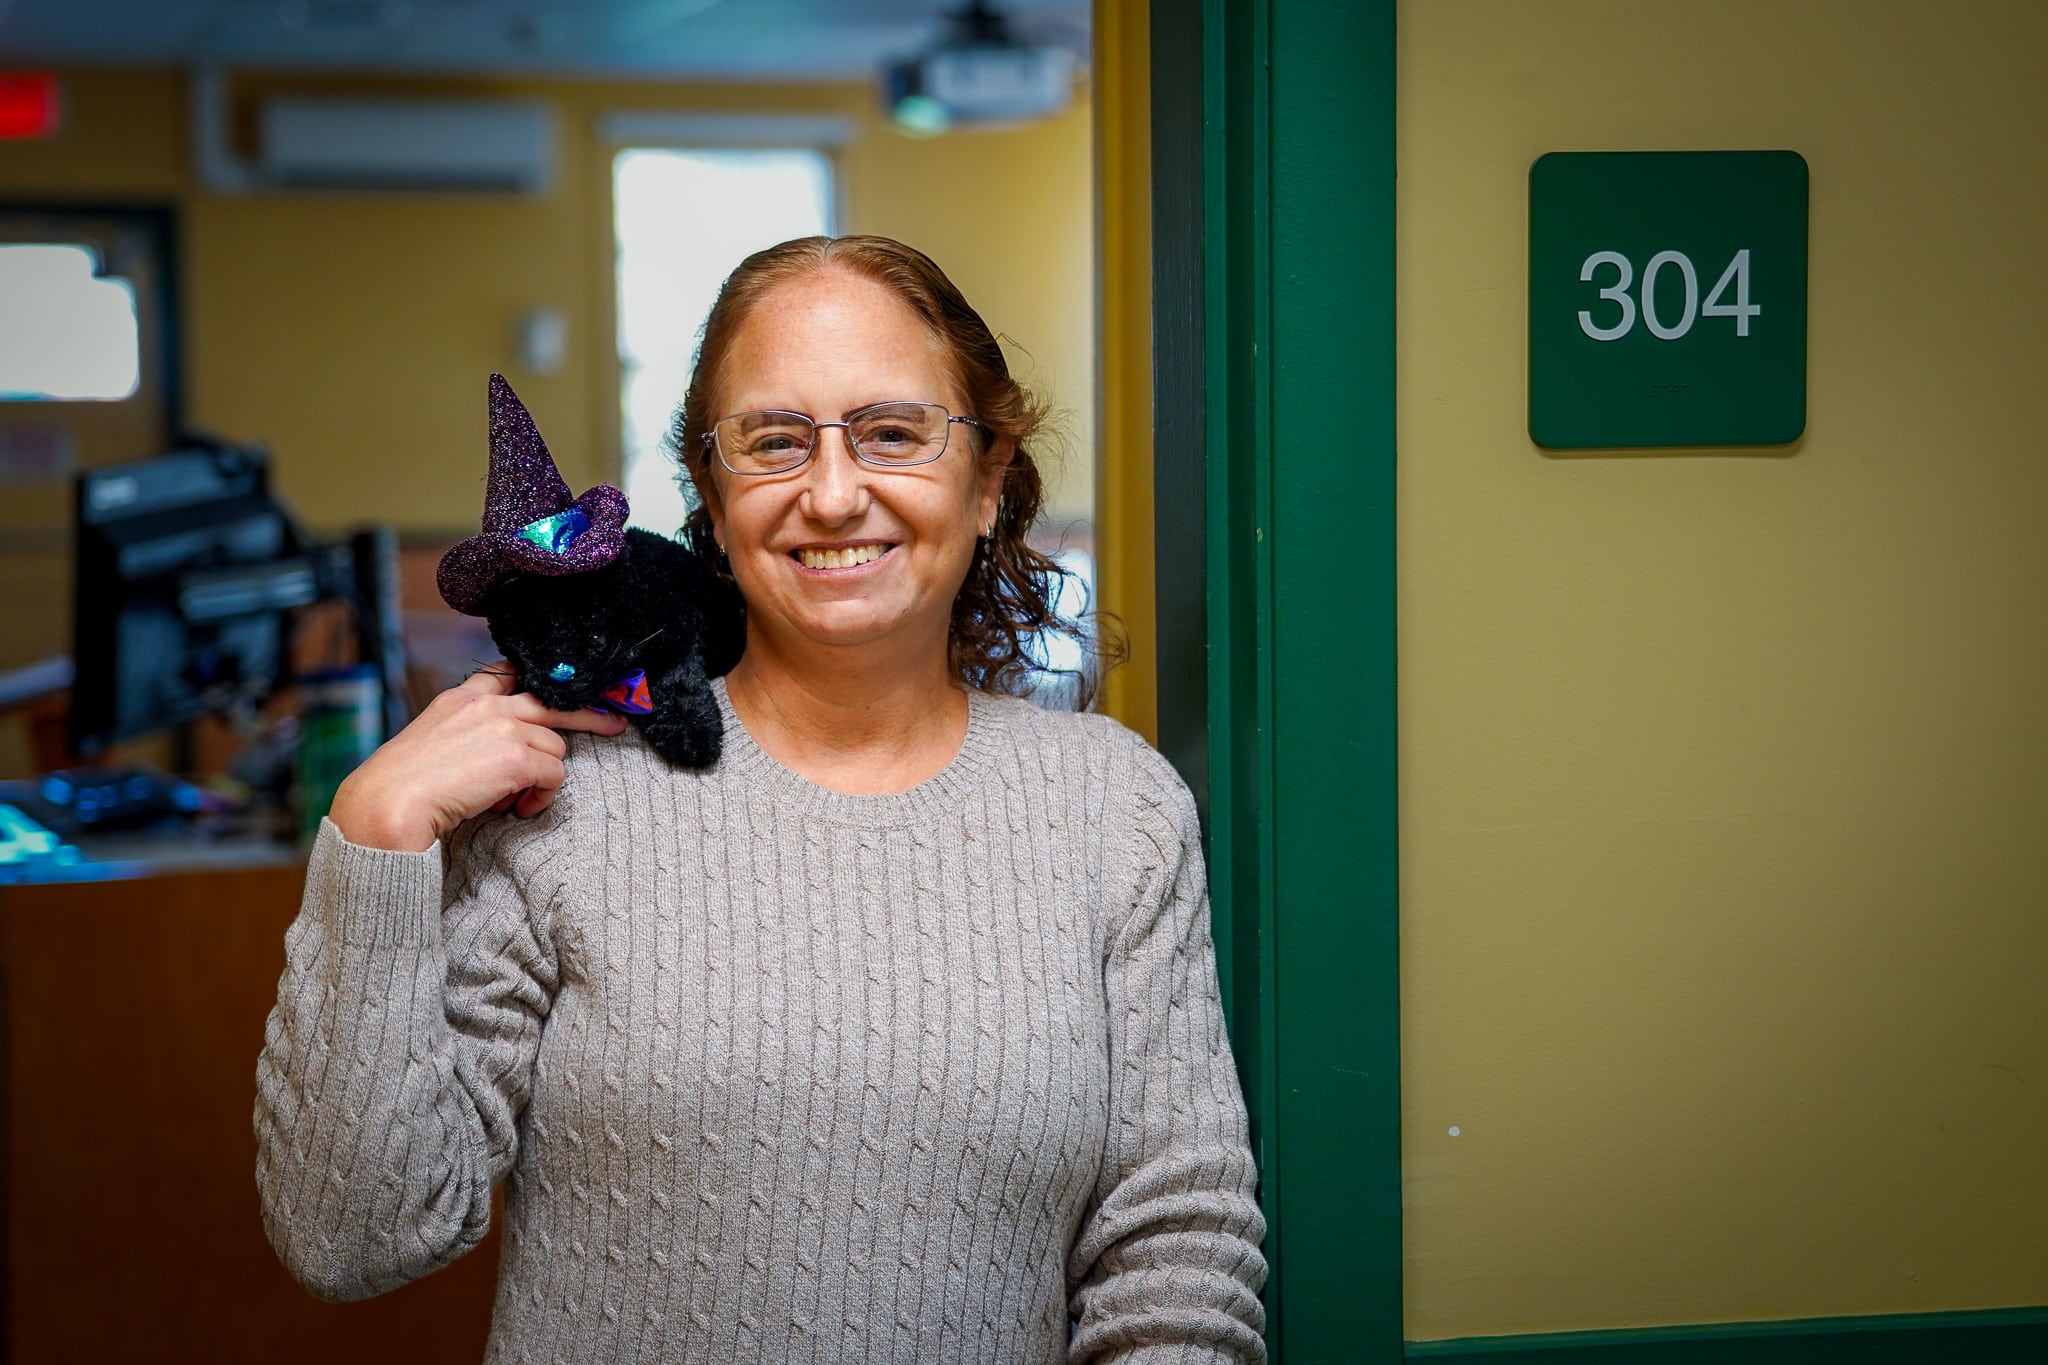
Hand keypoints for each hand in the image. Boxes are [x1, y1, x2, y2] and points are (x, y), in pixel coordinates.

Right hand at [326, 662, 627, 851]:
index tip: (564, 690)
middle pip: (552, 700)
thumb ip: (468, 737)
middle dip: (589, 713)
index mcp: (459, 699)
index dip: (540, 682)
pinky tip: (518, 808)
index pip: (508, 672)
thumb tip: (506, 757)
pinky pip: (553, 776)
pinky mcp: (516, 757)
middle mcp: (485, 705)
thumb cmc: (401, 788)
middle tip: (614, 722)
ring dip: (541, 778)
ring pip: (554, 748)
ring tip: (512, 799)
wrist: (386, 806)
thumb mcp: (432, 745)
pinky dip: (541, 797)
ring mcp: (503, 727)